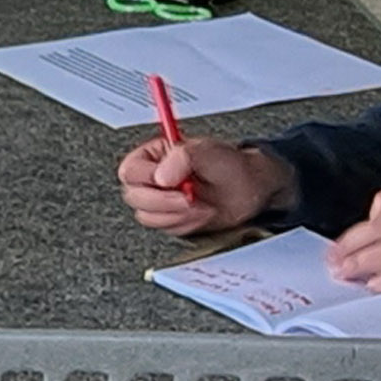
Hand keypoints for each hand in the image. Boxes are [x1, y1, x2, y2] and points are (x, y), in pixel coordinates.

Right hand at [120, 138, 285, 233]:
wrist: (250, 189)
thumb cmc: (230, 165)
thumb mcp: (207, 151)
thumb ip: (182, 157)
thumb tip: (161, 177)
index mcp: (154, 156)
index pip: (130, 171)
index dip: (147, 179)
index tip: (171, 182)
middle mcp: (153, 179)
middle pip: (135, 198)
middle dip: (165, 202)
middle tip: (189, 198)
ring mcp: (160, 202)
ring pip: (149, 217)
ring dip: (178, 215)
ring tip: (201, 205)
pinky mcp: (171, 220)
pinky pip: (167, 230)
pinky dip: (186, 224)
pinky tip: (202, 213)